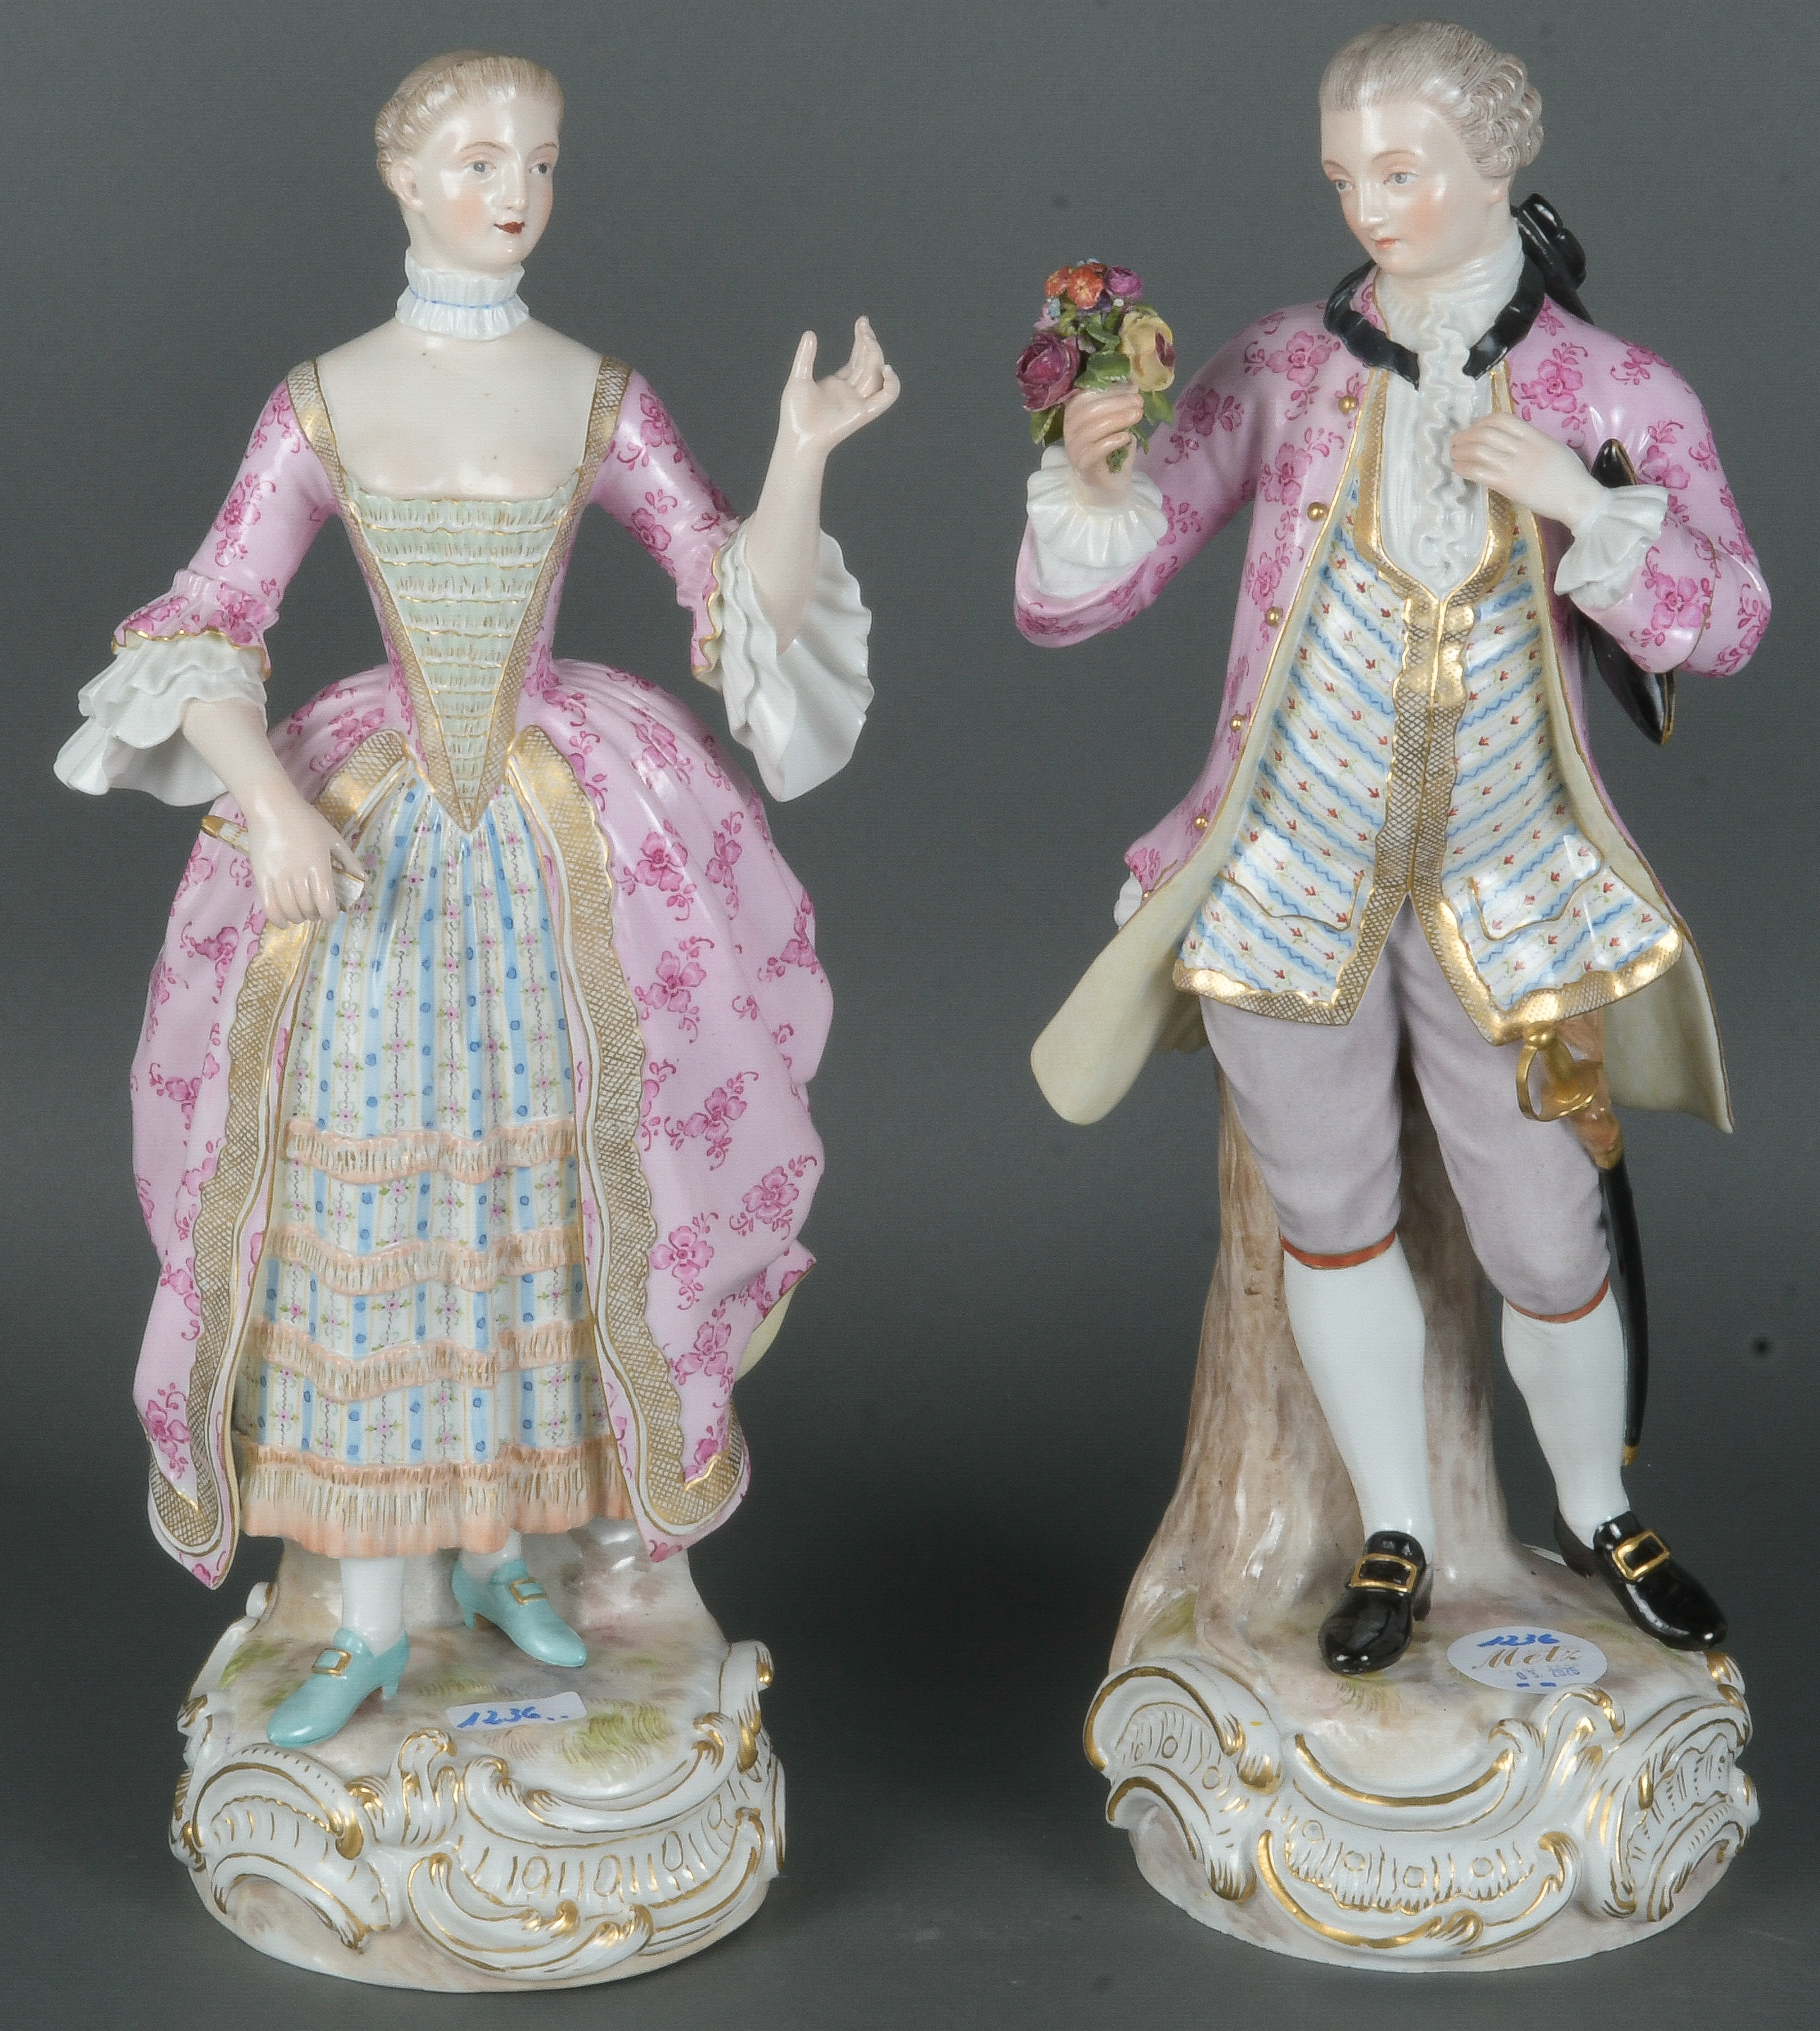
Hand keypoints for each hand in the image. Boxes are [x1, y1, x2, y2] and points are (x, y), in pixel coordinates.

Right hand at [243, 784, 363, 928]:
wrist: (272, 808)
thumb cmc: (307, 821)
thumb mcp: (334, 838)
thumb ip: (349, 861)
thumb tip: (363, 880)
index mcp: (318, 866)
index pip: (325, 902)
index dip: (330, 915)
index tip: (332, 915)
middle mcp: (298, 874)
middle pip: (308, 909)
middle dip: (316, 915)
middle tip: (318, 911)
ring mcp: (278, 877)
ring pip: (290, 911)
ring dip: (299, 918)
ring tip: (303, 913)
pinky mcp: (261, 877)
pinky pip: (269, 907)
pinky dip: (278, 919)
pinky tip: (284, 921)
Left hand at [775, 316, 900, 465]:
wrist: (798, 436)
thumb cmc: (795, 413)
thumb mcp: (799, 378)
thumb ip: (806, 357)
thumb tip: (810, 333)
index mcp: (838, 383)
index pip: (857, 358)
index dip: (862, 340)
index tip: (862, 322)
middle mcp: (851, 392)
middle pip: (868, 363)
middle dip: (869, 343)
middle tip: (864, 327)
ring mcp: (859, 402)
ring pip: (876, 375)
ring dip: (876, 356)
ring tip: (868, 340)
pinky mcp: (864, 413)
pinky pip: (885, 398)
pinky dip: (892, 385)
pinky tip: (887, 369)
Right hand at [1063, 385, 1144, 505]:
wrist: (1107, 484)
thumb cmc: (1111, 449)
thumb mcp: (1116, 422)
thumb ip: (1119, 405)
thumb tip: (1132, 385)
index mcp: (1074, 414)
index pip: (1085, 395)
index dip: (1109, 390)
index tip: (1132, 388)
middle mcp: (1069, 429)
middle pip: (1088, 410)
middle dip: (1117, 403)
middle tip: (1139, 402)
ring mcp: (1073, 449)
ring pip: (1091, 429)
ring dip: (1118, 419)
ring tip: (1137, 415)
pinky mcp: (1082, 465)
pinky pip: (1094, 451)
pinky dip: (1112, 441)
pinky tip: (1127, 437)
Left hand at [1449, 414, 1604, 529]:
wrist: (1577, 498)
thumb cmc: (1569, 475)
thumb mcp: (1553, 447)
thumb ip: (1532, 441)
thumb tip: (1509, 441)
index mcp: (1535, 435)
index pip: (1501, 419)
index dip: (1481, 421)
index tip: (1475, 428)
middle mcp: (1523, 447)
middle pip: (1484, 433)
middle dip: (1464, 436)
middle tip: (1456, 442)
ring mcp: (1515, 466)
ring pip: (1478, 450)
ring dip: (1460, 451)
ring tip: (1454, 455)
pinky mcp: (1508, 485)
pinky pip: (1478, 472)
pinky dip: (1463, 468)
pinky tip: (1459, 470)